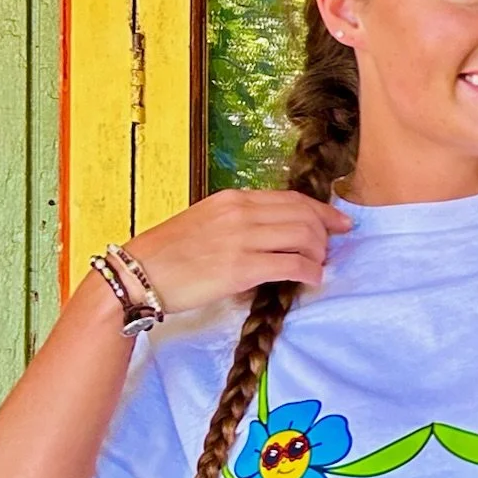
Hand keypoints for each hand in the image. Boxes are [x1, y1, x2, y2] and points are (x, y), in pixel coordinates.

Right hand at [119, 190, 352, 313]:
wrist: (137, 274)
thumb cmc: (168, 253)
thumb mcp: (206, 221)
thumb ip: (240, 220)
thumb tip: (274, 232)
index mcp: (233, 199)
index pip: (291, 198)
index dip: (322, 210)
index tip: (339, 221)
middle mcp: (240, 213)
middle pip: (304, 215)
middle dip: (326, 233)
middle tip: (330, 249)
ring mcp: (242, 239)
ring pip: (304, 237)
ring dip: (320, 253)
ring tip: (318, 266)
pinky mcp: (241, 268)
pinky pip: (292, 265)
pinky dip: (310, 272)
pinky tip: (312, 279)